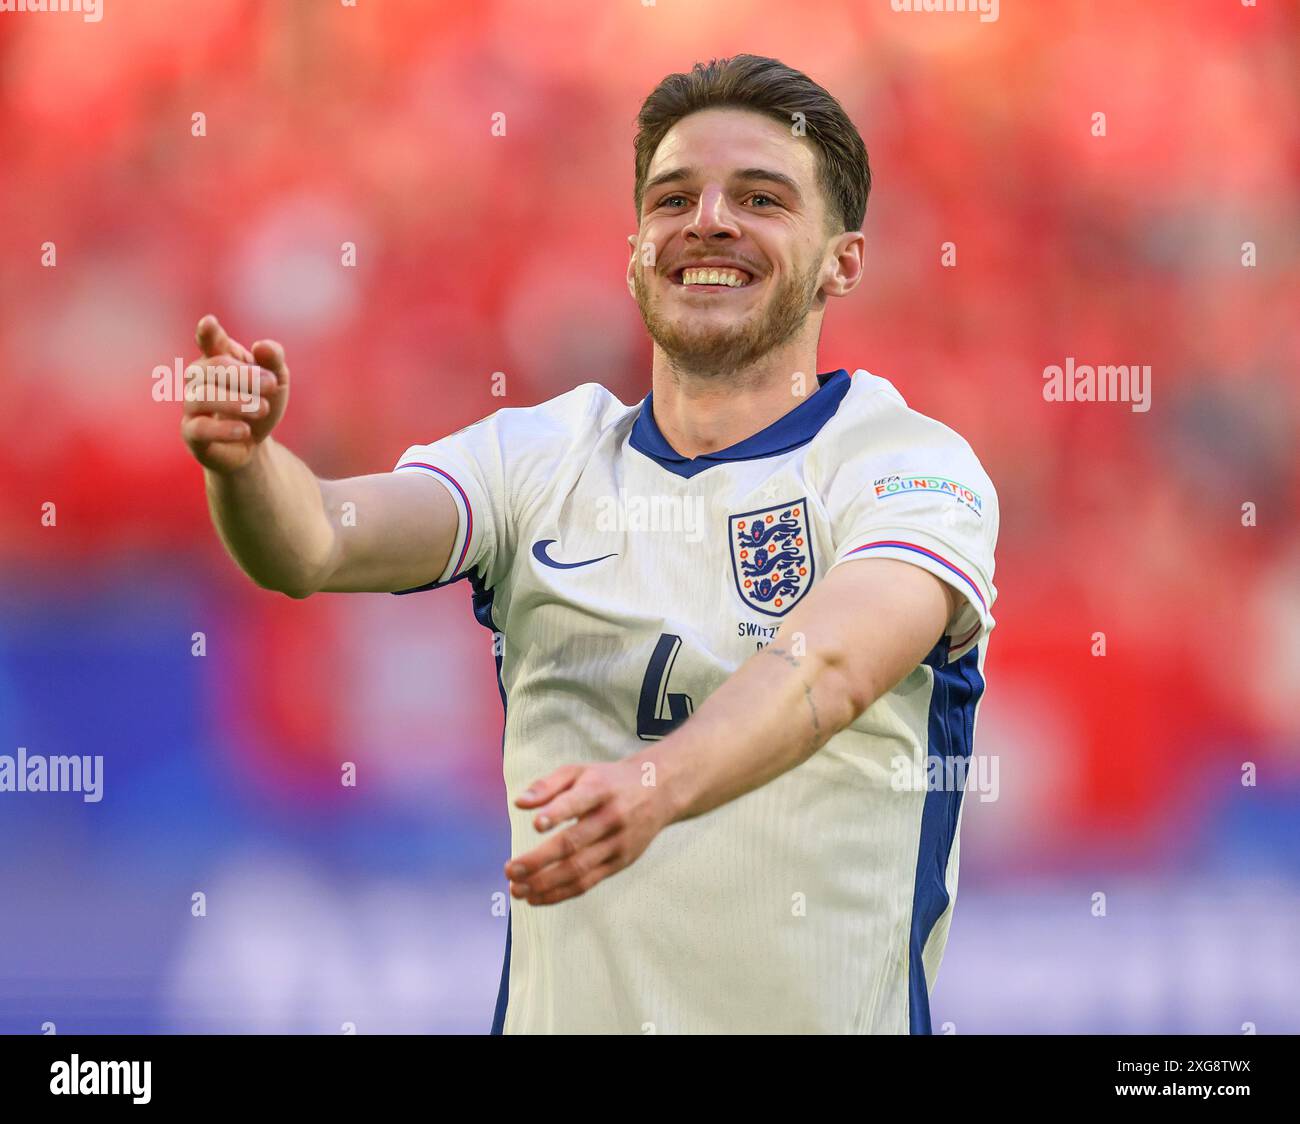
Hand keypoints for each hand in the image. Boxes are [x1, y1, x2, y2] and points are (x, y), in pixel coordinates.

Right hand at [180, 314, 291, 473]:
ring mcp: (192, 406)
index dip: (207, 333)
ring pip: (202, 396)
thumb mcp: (277, 380)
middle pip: (210, 368)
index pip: (209, 342)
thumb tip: (262, 346)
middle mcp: (199, 379)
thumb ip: (273, 360)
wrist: (255, 444)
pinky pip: (199, 429)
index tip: (209, 323)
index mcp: (218, 359)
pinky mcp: (192, 434)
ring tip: (263, 408)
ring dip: (234, 401)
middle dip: (241, 375)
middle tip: (271, 384)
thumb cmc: (261, 402)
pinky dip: (223, 429)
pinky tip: (245, 431)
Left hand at [504, 759, 675, 905]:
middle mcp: (611, 818)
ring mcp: (618, 844)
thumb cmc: (609, 781)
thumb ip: (548, 784)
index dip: (558, 813)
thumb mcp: (580, 771)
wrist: (659, 790)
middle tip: (509, 870)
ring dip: (544, 884)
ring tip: (517, 889)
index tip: (536, 825)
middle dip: (538, 860)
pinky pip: (587, 883)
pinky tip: (536, 898)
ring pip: (579, 870)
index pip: (578, 802)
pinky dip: (560, 893)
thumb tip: (519, 803)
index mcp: (600, 790)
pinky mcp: (620, 863)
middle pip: (573, 844)